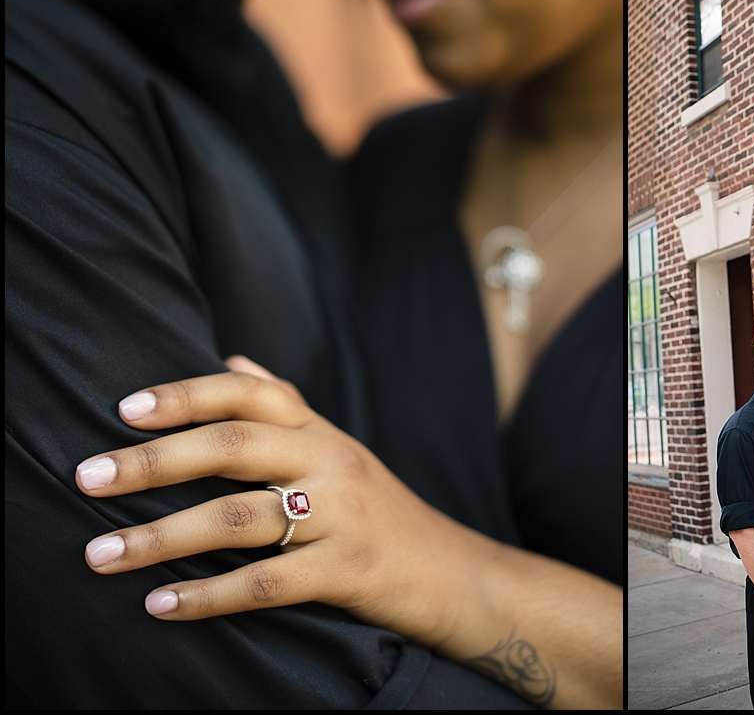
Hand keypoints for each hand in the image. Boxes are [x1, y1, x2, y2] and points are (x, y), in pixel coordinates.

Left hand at [74, 356, 464, 647]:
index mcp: (320, 431)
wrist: (451, 570)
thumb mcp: (338, 448)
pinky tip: (161, 607)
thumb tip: (233, 361)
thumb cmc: (379, 510)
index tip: (125, 409)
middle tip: (88, 477)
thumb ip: (286, 406)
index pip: (251, 395)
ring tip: (102, 554)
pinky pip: (267, 582)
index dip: (187, 395)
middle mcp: (331, 461)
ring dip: (161, 538)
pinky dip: (208, 597)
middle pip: (235, 446)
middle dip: (154, 461)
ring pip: (239, 518)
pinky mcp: (348, 570)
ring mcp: (342, 515)